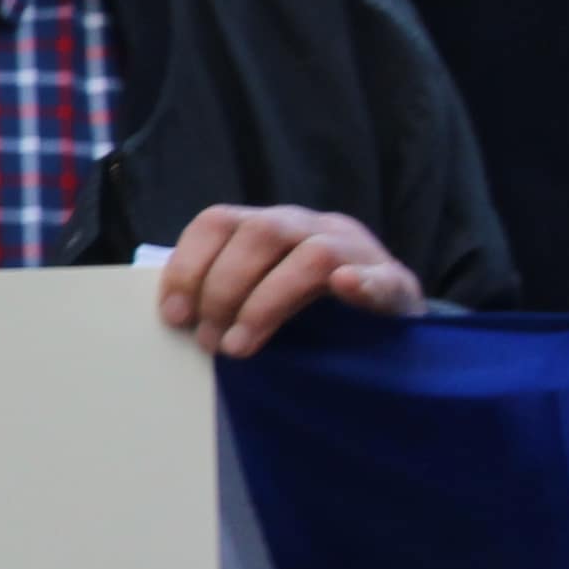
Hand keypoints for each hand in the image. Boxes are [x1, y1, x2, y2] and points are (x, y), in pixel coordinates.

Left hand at [155, 203, 419, 357]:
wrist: (388, 328)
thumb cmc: (307, 315)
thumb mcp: (257, 295)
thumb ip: (220, 295)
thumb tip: (172, 317)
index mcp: (270, 226)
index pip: (219, 222)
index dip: (189, 266)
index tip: (173, 315)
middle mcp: (311, 227)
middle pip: (260, 233)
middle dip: (224, 291)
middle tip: (209, 343)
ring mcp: (358, 250)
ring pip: (312, 254)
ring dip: (267, 302)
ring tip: (241, 346)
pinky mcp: (396, 282)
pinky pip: (382, 275)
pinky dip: (362, 283)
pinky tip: (345, 288)